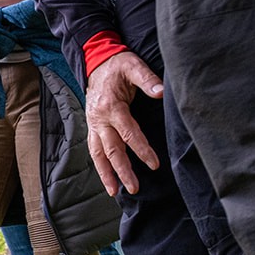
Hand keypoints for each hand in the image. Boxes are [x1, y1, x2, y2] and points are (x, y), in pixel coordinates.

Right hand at [85, 50, 163, 196]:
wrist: (96, 62)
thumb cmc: (118, 65)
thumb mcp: (133, 66)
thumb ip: (148, 80)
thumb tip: (161, 92)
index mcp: (111, 106)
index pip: (128, 132)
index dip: (141, 149)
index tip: (154, 164)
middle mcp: (99, 118)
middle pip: (111, 149)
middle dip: (122, 170)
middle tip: (134, 188)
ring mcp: (93, 124)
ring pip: (98, 153)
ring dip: (106, 174)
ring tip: (114, 192)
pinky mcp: (93, 126)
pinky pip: (94, 149)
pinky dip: (100, 165)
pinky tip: (108, 178)